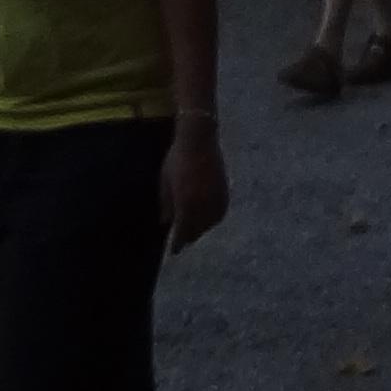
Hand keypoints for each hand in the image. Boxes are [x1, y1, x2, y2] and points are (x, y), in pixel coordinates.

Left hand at [162, 117, 228, 249]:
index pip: (182, 232)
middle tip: (182, 241)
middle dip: (188, 236)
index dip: (177, 244)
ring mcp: (216, 200)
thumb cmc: (177, 158)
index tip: (174, 252)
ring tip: (193, 230)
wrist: (200, 139)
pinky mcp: (225, 194)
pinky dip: (211, 219)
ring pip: (208, 225)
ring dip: (200, 229)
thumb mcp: (165, 181)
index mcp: (185, 204)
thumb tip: (165, 222)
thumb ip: (166, 204)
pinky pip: (218, 215)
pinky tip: (206, 218)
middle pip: (196, 231)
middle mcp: (203, 206)